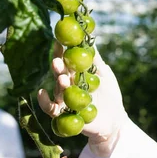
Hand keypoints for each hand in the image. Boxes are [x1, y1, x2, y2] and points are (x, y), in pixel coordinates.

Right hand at [37, 43, 126, 157]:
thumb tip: (90, 37)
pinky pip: (50, 109)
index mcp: (76, 74)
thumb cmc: (110, 95)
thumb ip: (95, 60)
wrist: (115, 120)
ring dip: (57, 83)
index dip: (61, 51)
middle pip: (59, 74)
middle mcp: (68, 85)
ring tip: (62, 79)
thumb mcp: (105, 74)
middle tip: (57, 61)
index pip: (66, 61)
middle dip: (57, 67)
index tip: (59, 41)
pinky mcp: (64, 114)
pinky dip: (44, 102)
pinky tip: (41, 93)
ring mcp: (65, 100)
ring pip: (57, 90)